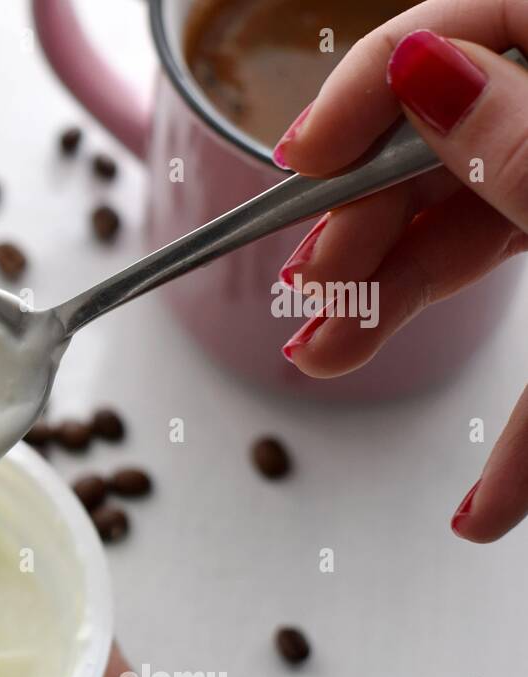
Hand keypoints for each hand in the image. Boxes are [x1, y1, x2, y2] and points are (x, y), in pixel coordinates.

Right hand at [273, 0, 527, 542]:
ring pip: (473, 237)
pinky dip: (516, 435)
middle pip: (442, 151)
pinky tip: (485, 507)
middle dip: (363, 238)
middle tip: (309, 302)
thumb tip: (425, 70)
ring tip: (328, 360)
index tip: (295, 161)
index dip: (364, 87)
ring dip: (394, 310)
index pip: (458, 30)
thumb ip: (522, 135)